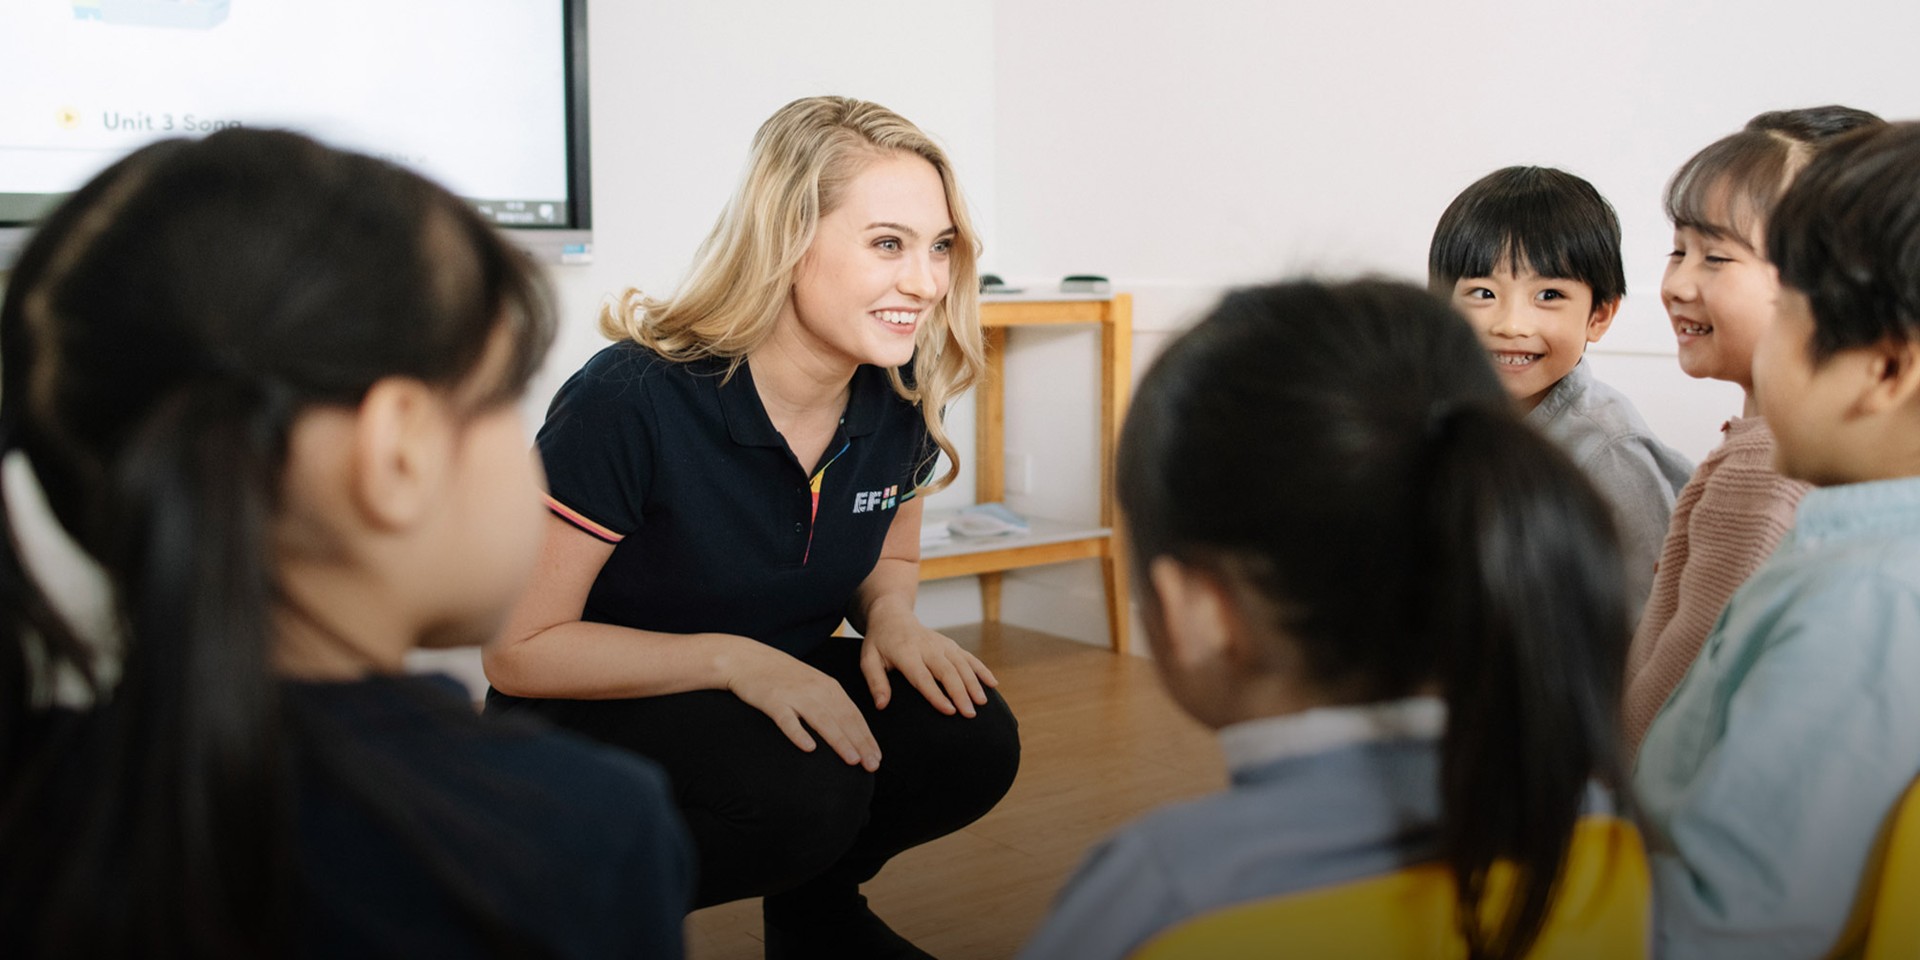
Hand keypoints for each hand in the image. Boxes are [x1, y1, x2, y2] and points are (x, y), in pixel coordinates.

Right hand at [722, 638, 880, 770]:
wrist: (747, 659)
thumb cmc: (782, 676)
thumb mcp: (812, 684)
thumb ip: (830, 703)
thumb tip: (849, 729)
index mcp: (828, 686)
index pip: (853, 715)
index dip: (867, 737)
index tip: (877, 758)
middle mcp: (816, 690)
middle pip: (842, 719)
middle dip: (860, 743)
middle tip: (872, 765)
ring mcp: (795, 695)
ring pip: (821, 720)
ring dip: (839, 740)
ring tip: (852, 760)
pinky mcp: (773, 701)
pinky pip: (787, 720)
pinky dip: (799, 733)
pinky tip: (809, 748)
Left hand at [858, 610, 998, 716]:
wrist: (892, 615)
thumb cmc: (879, 643)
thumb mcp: (868, 660)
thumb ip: (875, 682)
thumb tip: (881, 705)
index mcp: (905, 653)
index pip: (922, 677)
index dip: (936, 695)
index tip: (949, 711)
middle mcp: (927, 647)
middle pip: (947, 671)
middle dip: (961, 692)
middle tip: (970, 714)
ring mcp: (941, 644)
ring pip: (962, 664)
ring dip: (974, 683)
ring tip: (982, 703)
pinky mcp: (950, 644)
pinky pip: (968, 657)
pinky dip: (981, 669)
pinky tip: (993, 683)